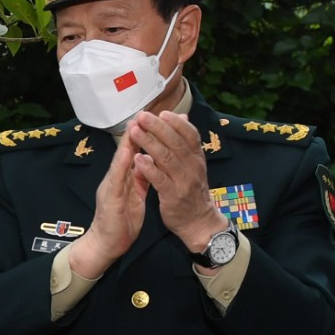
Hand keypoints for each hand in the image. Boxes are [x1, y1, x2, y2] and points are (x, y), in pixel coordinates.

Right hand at [63, 130, 150, 280]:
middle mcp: (116, 178)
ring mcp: (111, 187)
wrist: (106, 244)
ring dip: (126, 142)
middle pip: (126, 151)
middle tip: (145, 112)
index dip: (145, 134)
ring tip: (135, 124)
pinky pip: (116, 180)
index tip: (157, 117)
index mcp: (125, 177)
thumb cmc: (121, 221)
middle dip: (136, 131)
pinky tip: (128, 153)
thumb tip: (149, 160)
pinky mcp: (109, 199)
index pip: (135, 152)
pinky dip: (121, 165)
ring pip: (119, 160)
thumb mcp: (135, 194)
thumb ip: (141, 177)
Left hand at [125, 109, 219, 251]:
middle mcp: (193, 167)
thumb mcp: (194, 164)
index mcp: (197, 157)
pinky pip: (160, 179)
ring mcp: (183, 182)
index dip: (176, 122)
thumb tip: (183, 117)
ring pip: (166, 158)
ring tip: (135, 132)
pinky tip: (137, 158)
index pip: (190, 134)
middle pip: (175, 143)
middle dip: (158, 127)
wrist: (198, 222)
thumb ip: (186, 142)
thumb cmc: (191, 190)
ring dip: (149, 143)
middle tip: (142, 116)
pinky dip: (149, 168)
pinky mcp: (172, 196)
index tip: (162, 111)